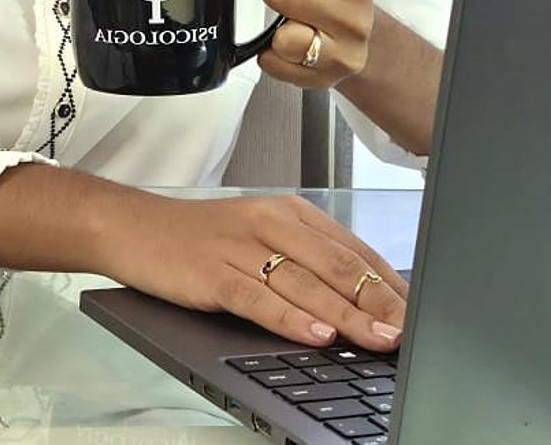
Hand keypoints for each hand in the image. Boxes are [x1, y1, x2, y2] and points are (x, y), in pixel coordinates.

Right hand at [104, 194, 406, 350]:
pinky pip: (258, 297)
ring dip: (346, 315)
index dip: (389, 285)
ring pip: (305, 283)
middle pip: (337, 266)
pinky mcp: (212, 272)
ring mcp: (240, 246)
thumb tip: (361, 302)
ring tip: (376, 338)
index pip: (353, 250)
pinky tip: (315, 333)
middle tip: (408, 331)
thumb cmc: (200, 239)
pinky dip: (290, 317)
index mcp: (290, 213)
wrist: (133, 227)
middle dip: (379, 303)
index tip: (417, 314)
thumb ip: (307, 263)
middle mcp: (270, 223)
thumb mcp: (260, 238)